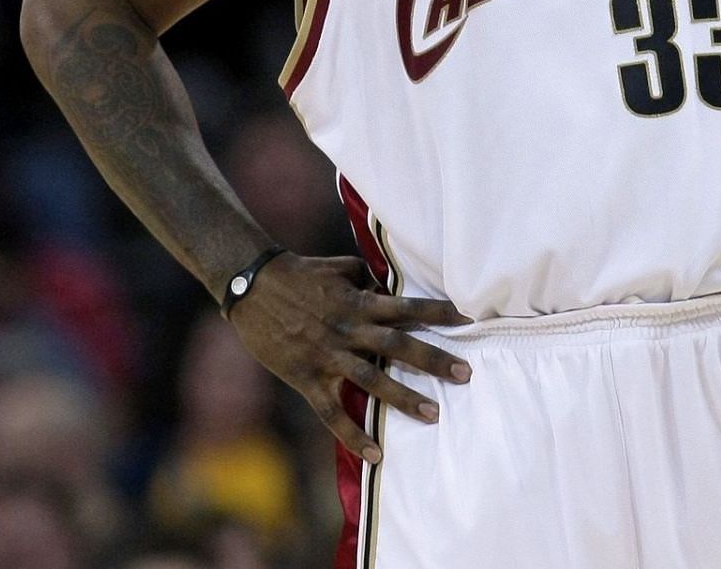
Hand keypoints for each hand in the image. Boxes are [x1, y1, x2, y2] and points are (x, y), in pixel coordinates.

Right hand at [226, 253, 472, 462]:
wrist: (251, 287)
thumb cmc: (301, 274)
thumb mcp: (341, 268)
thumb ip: (370, 281)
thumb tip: (393, 289)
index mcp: (359, 301)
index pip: (407, 307)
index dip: (438, 312)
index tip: (469, 320)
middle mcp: (349, 329)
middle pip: (398, 346)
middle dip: (434, 360)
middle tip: (466, 374)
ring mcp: (327, 356)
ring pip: (372, 380)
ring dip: (404, 397)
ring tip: (433, 413)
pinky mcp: (306, 378)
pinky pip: (332, 412)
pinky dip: (353, 434)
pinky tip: (375, 453)